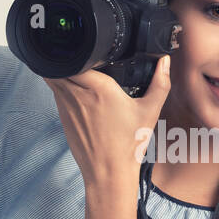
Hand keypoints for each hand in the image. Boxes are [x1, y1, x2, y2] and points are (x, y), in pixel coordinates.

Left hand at [45, 55, 172, 191]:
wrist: (108, 172)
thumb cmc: (128, 145)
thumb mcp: (150, 111)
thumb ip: (160, 83)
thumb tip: (164, 62)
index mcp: (99, 87)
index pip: (76, 57)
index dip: (77, 48)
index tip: (88, 46)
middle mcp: (78, 93)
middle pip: (60, 62)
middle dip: (67, 55)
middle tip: (80, 54)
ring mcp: (66, 106)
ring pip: (53, 76)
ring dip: (61, 69)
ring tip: (75, 66)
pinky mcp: (62, 117)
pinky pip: (56, 93)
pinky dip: (62, 86)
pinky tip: (75, 88)